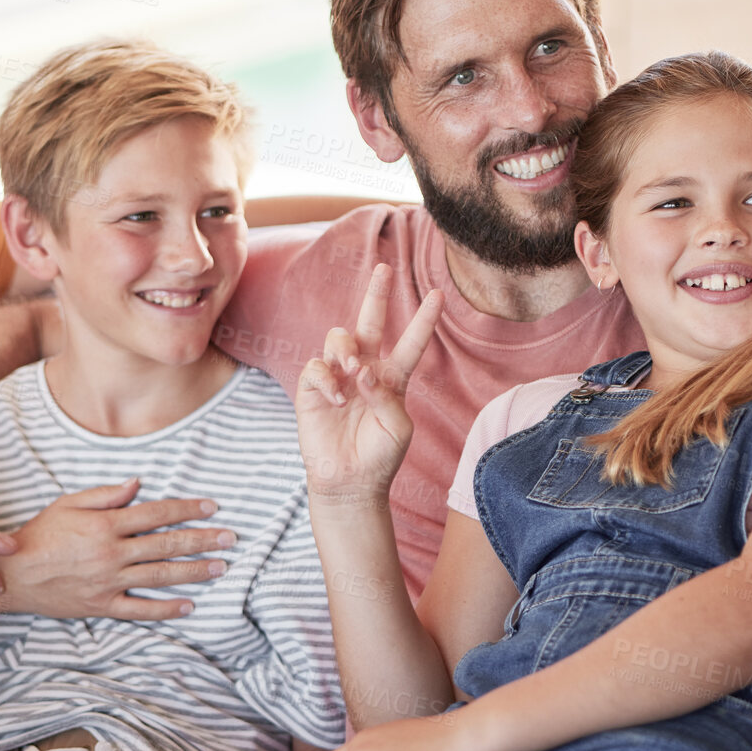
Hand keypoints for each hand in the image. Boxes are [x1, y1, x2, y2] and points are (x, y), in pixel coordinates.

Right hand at [0, 480, 232, 620]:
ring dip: (194, 572)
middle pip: (166, 544)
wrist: (11, 575)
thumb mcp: (69, 503)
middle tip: (231, 538)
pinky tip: (189, 606)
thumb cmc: (40, 535)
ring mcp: (108, 581)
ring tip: (221, 567)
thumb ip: (106, 494)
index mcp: (105, 525)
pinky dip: (166, 609)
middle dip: (202, 540)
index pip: (156, 514)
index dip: (187, 509)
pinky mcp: (101, 605)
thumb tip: (139, 483)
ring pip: (160, 576)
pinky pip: (140, 609)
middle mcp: (111, 553)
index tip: (213, 507)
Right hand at [295, 263, 443, 500]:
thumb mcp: (398, 427)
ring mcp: (337, 377)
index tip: (439, 295)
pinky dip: (326, 377)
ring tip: (352, 370)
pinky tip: (336, 397)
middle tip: (383, 267)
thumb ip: (386, 395)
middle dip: (376, 295)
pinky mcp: (312, 389)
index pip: (410, 343)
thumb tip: (362, 370)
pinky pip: (315, 366)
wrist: (350, 482)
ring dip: (346, 348)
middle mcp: (364, 370)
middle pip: (370, 323)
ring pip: (338, 337)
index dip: (424, 320)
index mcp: (392, 379)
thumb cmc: (380, 457)